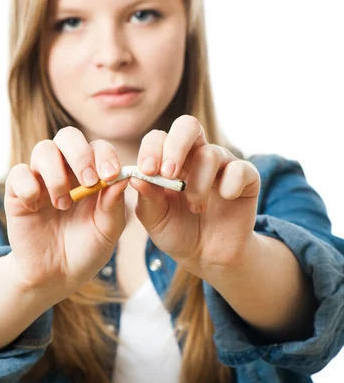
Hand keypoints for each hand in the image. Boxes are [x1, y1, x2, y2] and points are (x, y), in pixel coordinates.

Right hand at [4, 127, 127, 294]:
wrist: (57, 276)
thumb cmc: (87, 248)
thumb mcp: (108, 231)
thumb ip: (114, 205)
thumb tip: (122, 178)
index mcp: (92, 173)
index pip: (98, 147)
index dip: (105, 155)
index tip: (111, 175)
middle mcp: (66, 169)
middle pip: (68, 136)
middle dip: (80, 154)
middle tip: (89, 181)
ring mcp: (41, 178)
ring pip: (43, 149)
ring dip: (56, 173)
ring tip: (63, 204)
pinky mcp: (18, 192)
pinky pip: (17, 173)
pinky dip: (28, 186)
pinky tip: (36, 206)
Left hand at [129, 115, 260, 275]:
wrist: (209, 256)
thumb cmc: (178, 232)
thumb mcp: (155, 219)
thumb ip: (146, 197)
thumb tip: (135, 177)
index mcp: (170, 159)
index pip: (159, 137)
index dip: (152, 148)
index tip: (147, 171)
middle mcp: (196, 154)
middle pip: (187, 126)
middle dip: (175, 145)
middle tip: (168, 173)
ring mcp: (222, 164)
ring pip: (210, 153)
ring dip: (198, 183)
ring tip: (195, 207)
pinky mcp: (247, 177)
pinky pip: (240, 169)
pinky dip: (230, 185)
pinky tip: (224, 199)